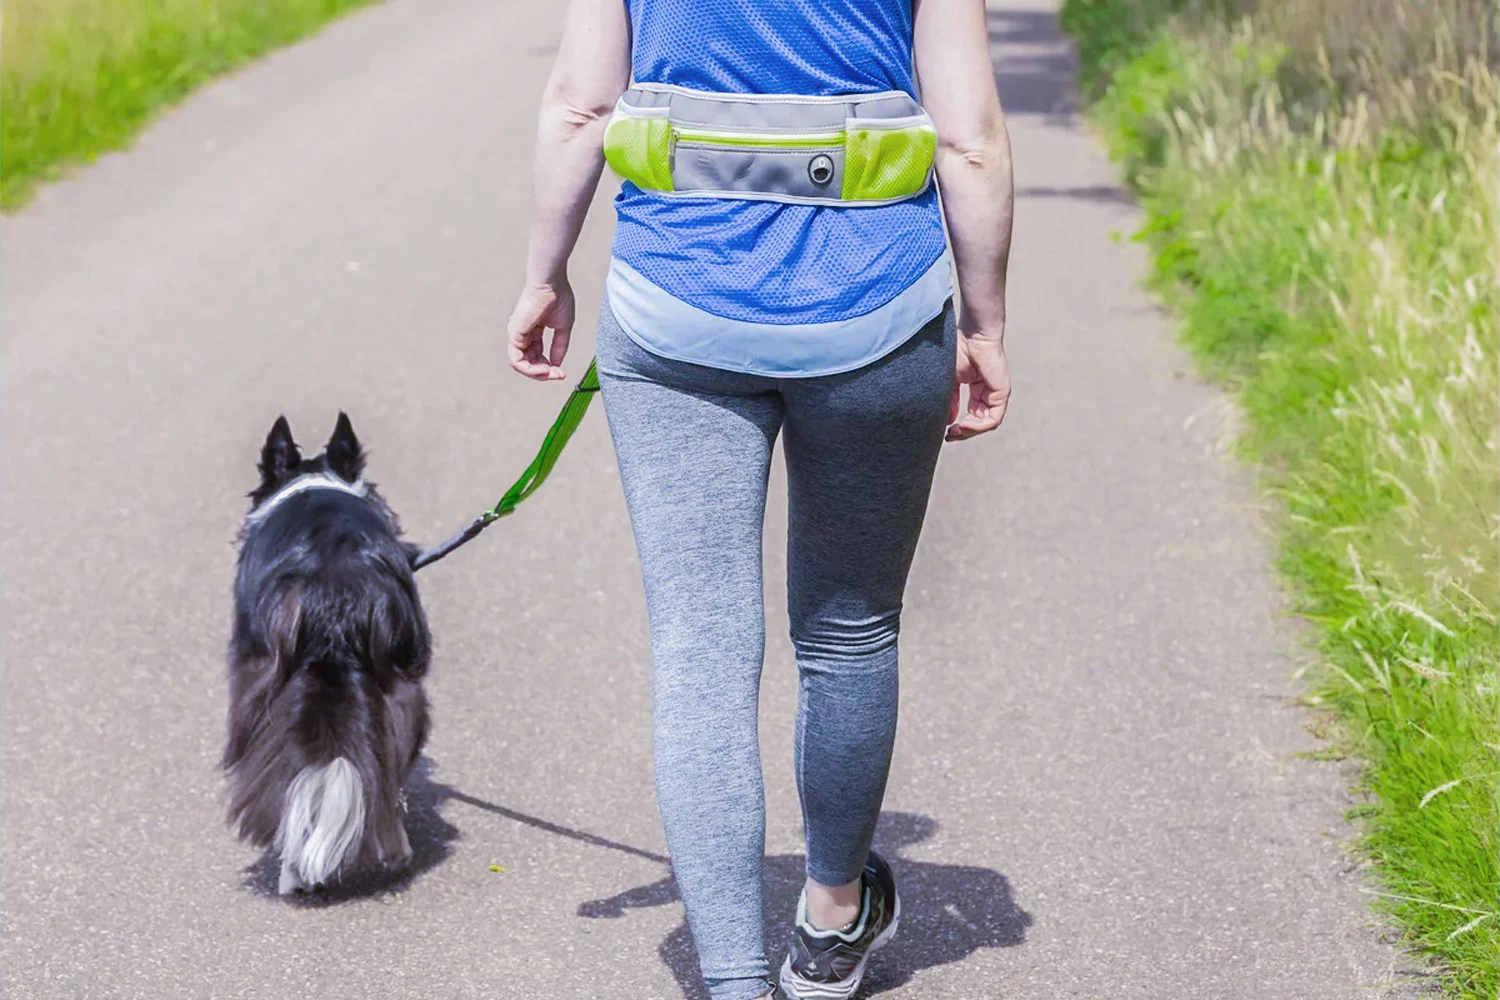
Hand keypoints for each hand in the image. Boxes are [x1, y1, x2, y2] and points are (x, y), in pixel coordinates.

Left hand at [507, 280, 574, 380]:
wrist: (551, 283)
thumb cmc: (558, 297)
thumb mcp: (562, 328)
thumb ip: (559, 347)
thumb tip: (557, 365)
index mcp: (532, 331)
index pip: (537, 356)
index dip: (549, 367)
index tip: (562, 372)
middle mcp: (522, 334)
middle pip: (528, 363)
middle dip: (543, 373)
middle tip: (558, 375)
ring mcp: (516, 334)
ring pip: (521, 365)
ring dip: (537, 374)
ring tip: (551, 373)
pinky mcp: (514, 334)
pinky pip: (516, 360)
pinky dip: (530, 369)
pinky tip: (545, 368)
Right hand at [946, 324, 1009, 440]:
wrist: (973, 334)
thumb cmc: (960, 350)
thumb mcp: (950, 381)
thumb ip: (950, 401)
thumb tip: (947, 422)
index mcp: (978, 390)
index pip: (972, 415)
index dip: (959, 426)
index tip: (945, 431)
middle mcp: (988, 393)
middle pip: (979, 422)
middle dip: (963, 432)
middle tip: (949, 435)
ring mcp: (996, 394)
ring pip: (986, 423)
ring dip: (970, 431)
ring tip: (955, 431)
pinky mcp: (1001, 393)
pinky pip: (993, 418)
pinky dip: (978, 426)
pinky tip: (964, 425)